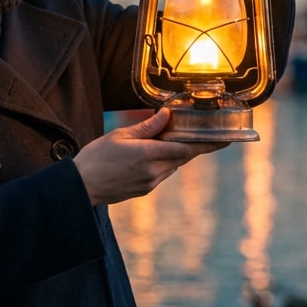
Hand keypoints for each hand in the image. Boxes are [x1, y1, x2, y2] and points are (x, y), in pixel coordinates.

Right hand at [73, 108, 226, 205]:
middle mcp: (154, 172)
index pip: (187, 148)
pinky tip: (147, 155)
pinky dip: (161, 162)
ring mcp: (150, 183)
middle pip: (182, 156)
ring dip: (172, 153)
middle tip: (192, 130)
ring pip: (172, 165)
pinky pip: (161, 173)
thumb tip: (166, 115)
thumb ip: (147, 127)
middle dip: (187, 144)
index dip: (209, 144)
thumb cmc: (95, 158)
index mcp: (149, 155)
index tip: (226, 139)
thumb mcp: (120, 135)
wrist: (80, 187)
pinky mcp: (144, 190)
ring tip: (159, 141)